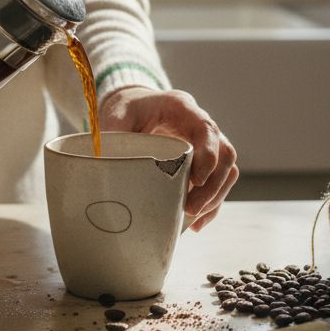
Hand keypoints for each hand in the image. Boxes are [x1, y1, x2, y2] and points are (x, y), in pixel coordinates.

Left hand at [100, 87, 238, 230]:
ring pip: (226, 171)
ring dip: (214, 198)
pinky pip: (217, 183)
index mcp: (183, 108)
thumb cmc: (128, 109)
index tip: (197, 180)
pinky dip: (210, 204)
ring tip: (194, 222)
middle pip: (224, 154)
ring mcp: (207, 144)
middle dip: (213, 185)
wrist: (136, 107)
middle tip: (191, 209)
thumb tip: (102, 164)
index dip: (208, 155)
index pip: (207, 129)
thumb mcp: (117, 114)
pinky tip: (195, 223)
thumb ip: (113, 134)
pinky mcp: (204, 162)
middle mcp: (200, 126)